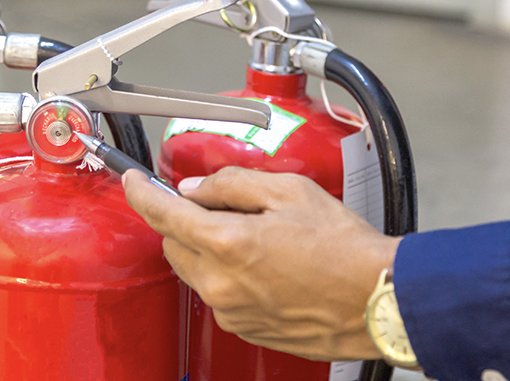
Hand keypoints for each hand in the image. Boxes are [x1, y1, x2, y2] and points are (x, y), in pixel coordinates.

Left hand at [122, 167, 400, 360]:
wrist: (376, 299)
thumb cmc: (345, 248)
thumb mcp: (290, 192)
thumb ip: (233, 184)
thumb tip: (197, 188)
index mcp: (228, 244)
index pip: (163, 214)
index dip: (141, 192)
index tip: (133, 180)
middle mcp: (221, 284)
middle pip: (174, 245)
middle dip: (184, 221)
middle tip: (220, 206)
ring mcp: (231, 311)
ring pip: (195, 271)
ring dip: (206, 249)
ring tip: (255, 236)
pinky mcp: (244, 329)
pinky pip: (218, 294)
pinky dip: (227, 274)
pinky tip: (265, 264)